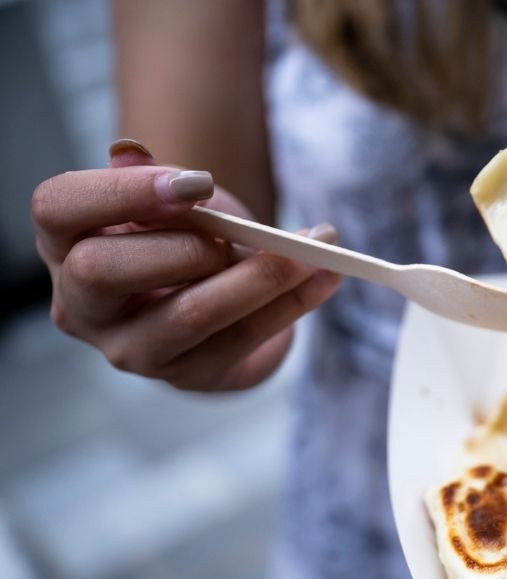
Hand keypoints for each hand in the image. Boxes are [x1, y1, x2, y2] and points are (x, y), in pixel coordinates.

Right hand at [32, 139, 340, 390]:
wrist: (214, 299)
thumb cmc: (179, 237)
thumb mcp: (166, 201)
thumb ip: (150, 178)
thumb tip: (131, 152)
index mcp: (64, 244)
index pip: (58, 208)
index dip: (123, 193)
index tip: (198, 183)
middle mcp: (82, 304)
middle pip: (103, 269)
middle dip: (182, 245)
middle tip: (235, 231)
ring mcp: (132, 349)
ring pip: (190, 314)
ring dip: (262, 276)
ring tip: (316, 248)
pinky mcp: (188, 375)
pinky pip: (245, 338)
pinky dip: (294, 302)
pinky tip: (326, 277)